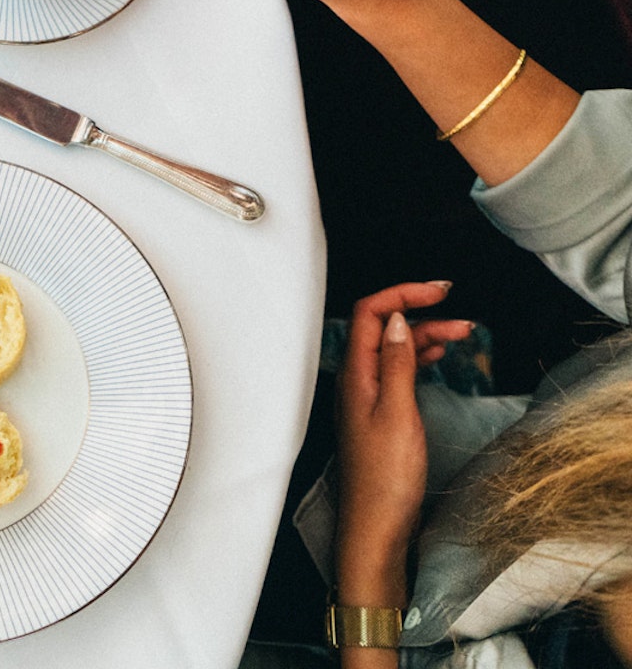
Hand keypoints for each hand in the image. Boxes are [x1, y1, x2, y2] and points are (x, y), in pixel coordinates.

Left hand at [333, 282, 466, 603]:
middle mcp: (354, 381)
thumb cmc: (385, 479)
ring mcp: (365, 397)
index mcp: (354, 375)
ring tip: (464, 333)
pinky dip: (418, 357)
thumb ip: (396, 364)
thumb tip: (396, 320)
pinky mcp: (379, 414)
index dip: (402, 295)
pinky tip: (438, 355)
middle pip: (382, 328)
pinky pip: (396, 372)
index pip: (369, 314)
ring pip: (393, 350)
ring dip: (425, 336)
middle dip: (419, 312)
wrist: (376, 526)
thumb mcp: (398, 413)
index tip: (439, 291)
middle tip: (459, 310)